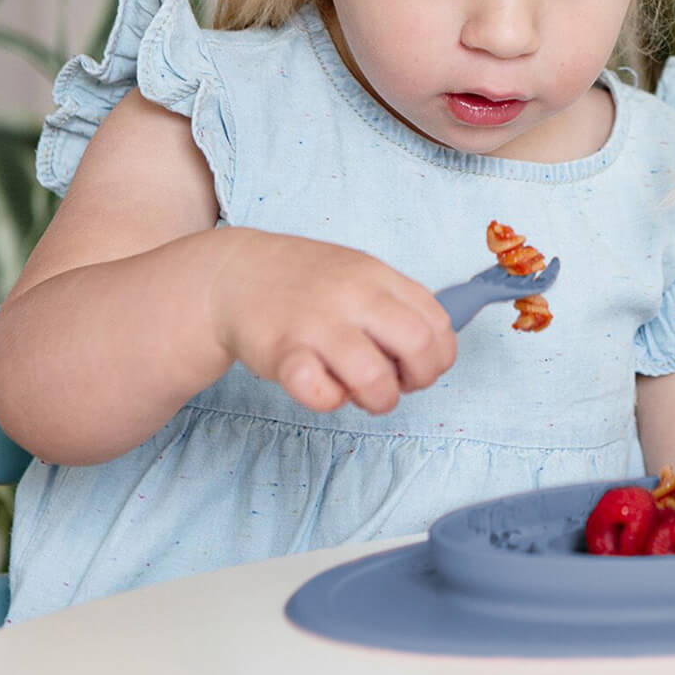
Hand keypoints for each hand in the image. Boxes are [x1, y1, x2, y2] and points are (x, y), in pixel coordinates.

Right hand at [207, 228, 455, 414]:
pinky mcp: (282, 353)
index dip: (439, 355)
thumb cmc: (306, 282)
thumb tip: (434, 347)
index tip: (421, 366)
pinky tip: (323, 387)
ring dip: (379, 399)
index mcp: (379, 276)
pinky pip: (320, 393)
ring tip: (362, 393)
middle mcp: (353, 296)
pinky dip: (329, 400)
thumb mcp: (360, 273)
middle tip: (398, 384)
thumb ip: (396, 303)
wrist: (235, 274)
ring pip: (374, 377)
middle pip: (417, 344)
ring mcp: (318, 324)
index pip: (438, 321)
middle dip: (420, 378)